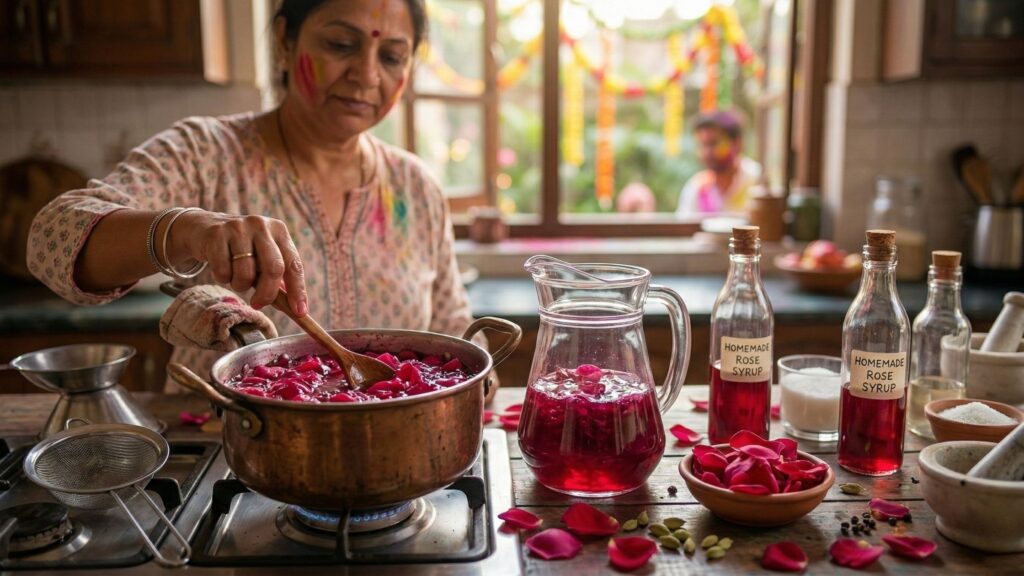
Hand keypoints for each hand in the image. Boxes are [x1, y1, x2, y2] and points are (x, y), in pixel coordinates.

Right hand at [165, 210, 307, 313]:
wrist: (202, 229)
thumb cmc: (240, 250)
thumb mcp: (262, 257)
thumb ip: (277, 278)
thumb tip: (294, 309)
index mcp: (279, 231)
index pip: (294, 264)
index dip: (298, 290)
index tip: (299, 312)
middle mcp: (262, 226)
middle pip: (273, 268)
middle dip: (267, 293)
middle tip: (259, 304)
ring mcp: (239, 228)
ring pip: (246, 273)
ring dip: (240, 285)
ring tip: (235, 277)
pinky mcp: (217, 234)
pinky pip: (223, 271)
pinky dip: (222, 277)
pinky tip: (221, 267)